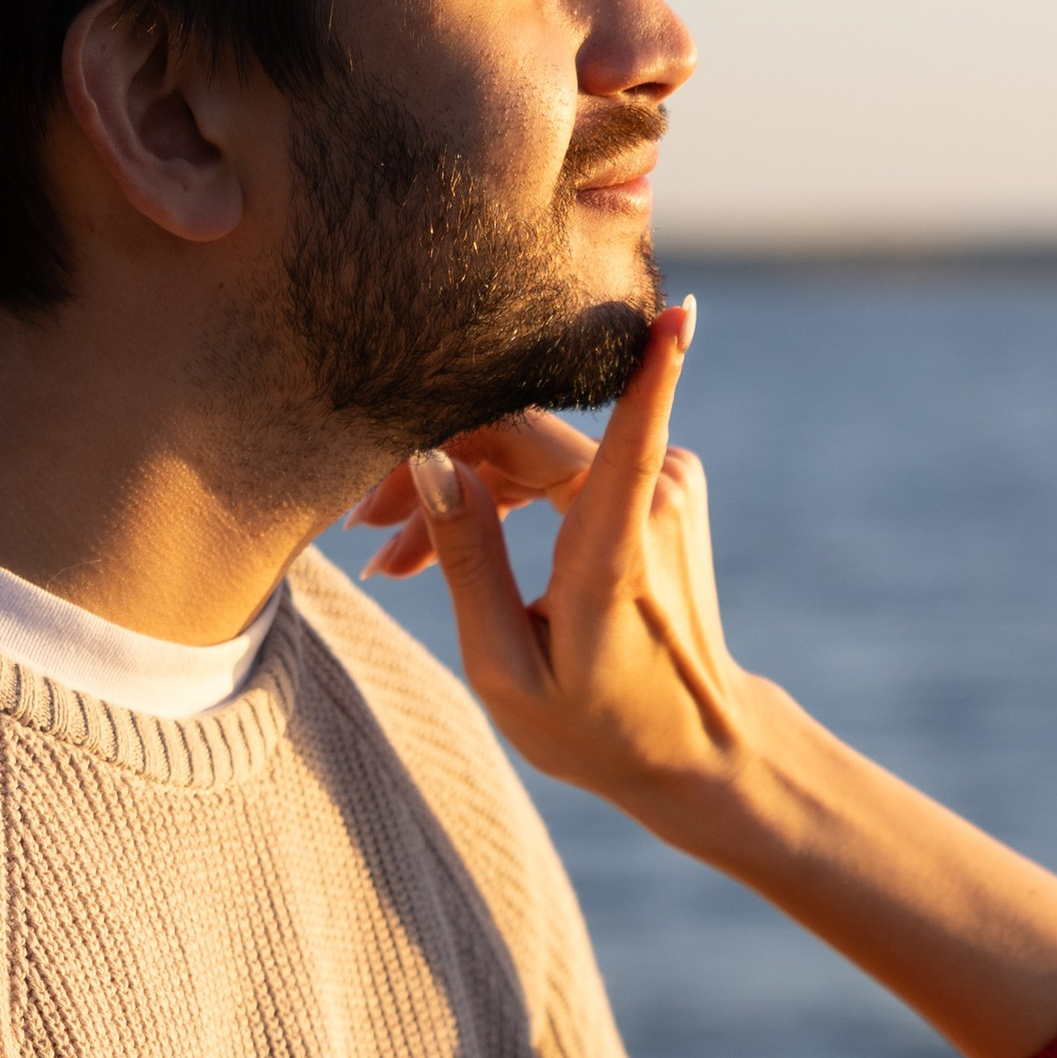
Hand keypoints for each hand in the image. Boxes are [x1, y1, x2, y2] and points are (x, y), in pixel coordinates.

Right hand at [362, 306, 761, 819]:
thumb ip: (469, 563)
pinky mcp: (662, 485)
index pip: (625, 441)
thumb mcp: (507, 671)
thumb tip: (431, 460)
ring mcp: (667, 486)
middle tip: (366, 529)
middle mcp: (655, 503)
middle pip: (523, 436)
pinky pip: (562, 466)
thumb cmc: (598, 726)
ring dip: (459, 484)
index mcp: (617, 554)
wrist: (690, 748)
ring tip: (389, 554)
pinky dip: (501, 494)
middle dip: (435, 464)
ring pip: (533, 449)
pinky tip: (440, 543)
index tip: (681, 308)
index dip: (648, 372)